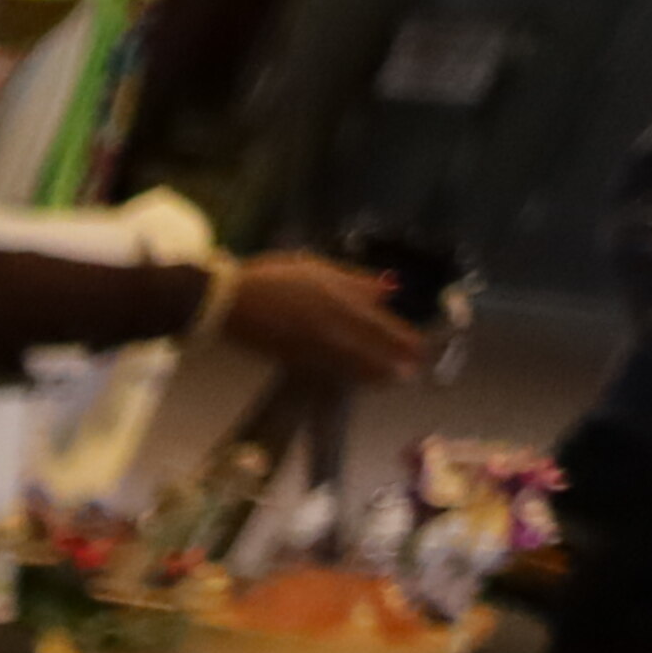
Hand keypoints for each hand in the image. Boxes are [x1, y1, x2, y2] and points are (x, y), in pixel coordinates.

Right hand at [218, 252, 428, 384]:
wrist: (230, 302)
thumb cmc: (275, 279)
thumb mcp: (318, 270)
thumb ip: (355, 282)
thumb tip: (389, 289)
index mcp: (342, 304)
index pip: (384, 328)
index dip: (405, 340)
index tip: (421, 348)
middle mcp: (334, 331)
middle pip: (373, 353)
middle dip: (394, 365)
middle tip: (411, 374)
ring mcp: (315, 350)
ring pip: (354, 368)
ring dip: (375, 377)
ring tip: (391, 382)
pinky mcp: (297, 362)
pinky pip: (331, 372)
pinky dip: (348, 377)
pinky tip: (356, 380)